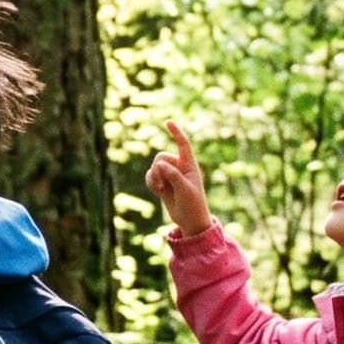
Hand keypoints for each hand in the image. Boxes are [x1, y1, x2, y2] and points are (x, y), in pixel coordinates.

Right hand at [144, 120, 214, 234]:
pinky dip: (150, 182)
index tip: (168, 122)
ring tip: (159, 189)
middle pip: (161, 157)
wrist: (190, 221)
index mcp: (190, 166)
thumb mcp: (185, 190)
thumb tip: (159, 164)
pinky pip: (150, 176)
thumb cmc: (193, 205)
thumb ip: (173, 175)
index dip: (176, 133)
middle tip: (161, 184)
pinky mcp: (162, 184)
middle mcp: (180, 168)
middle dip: (158, 169)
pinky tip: (156, 191)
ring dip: (153, 177)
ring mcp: (170, 175)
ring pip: (154, 167)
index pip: (183, 145)